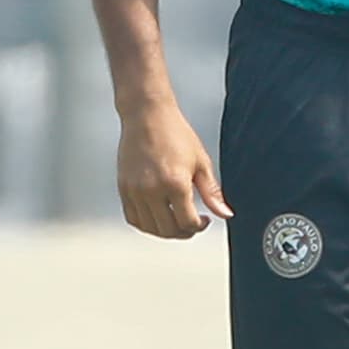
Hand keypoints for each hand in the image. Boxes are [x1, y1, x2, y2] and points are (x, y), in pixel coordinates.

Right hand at [116, 102, 231, 239]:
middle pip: (168, 230)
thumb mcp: (201, 162)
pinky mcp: (124, 188)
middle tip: (191, 225)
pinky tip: (158, 216)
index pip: (188, 222)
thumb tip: (225, 214)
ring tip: (175, 221)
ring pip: (149, 228)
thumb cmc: (175, 134)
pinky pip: (133, 218)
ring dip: (165, 231)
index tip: (204, 221)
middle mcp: (152, 190)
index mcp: (175, 183)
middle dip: (184, 232)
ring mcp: (135, 190)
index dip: (199, 227)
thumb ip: (212, 193)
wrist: (147, 116)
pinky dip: (146, 224)